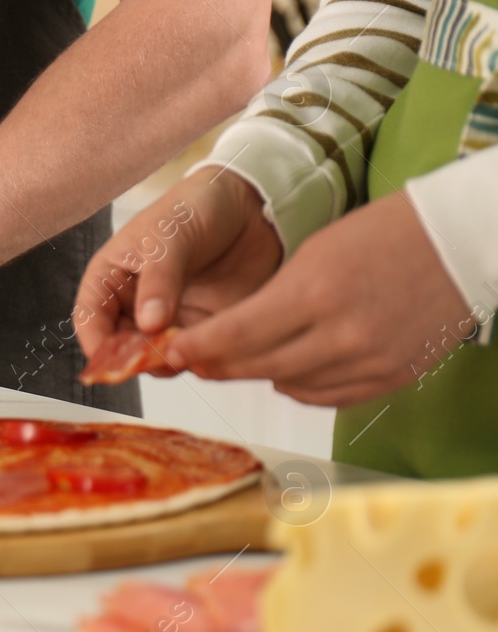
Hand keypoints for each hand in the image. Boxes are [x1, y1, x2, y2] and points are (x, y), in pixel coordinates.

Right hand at [74, 166, 283, 364]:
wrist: (251, 206)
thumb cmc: (196, 207)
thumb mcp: (169, 237)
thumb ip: (159, 281)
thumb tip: (149, 325)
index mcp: (111, 275)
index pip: (90, 317)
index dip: (97, 343)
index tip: (113, 362)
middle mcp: (134, 301)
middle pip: (119, 344)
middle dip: (132, 358)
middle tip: (154, 361)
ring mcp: (167, 316)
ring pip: (153, 354)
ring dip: (164, 362)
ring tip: (183, 354)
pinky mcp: (200, 326)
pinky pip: (190, 353)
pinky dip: (194, 359)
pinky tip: (204, 353)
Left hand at [166, 192, 475, 405]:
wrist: (459, 242)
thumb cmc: (382, 235)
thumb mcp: (313, 254)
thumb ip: (270, 301)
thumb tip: (228, 339)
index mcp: (314, 293)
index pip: (237, 335)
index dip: (198, 348)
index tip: (171, 351)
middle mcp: (342, 335)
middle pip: (258, 367)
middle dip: (219, 364)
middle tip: (193, 360)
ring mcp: (370, 361)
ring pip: (290, 386)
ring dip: (259, 374)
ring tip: (238, 360)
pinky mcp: (392, 377)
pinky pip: (328, 396)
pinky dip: (300, 386)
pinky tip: (287, 371)